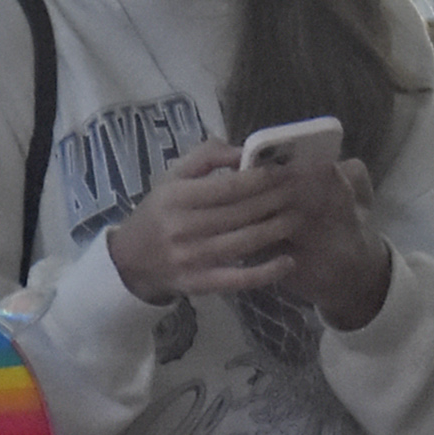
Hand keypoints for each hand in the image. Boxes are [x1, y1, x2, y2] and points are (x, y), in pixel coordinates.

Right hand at [108, 143, 391, 325]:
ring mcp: (192, 259)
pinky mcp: (200, 283)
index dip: (263, 178)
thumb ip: (206, 157)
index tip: (287, 170)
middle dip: (277, 199)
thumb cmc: (159, 211)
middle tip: (303, 190)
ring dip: (278, 229)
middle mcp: (184, 228)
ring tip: (301, 215)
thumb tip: (244, 151)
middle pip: (242, 212)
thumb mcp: (172, 176)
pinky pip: (238, 279)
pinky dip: (266, 271)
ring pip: (245, 242)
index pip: (230, 186)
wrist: (130, 260)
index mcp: (177, 197)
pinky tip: (289, 261)